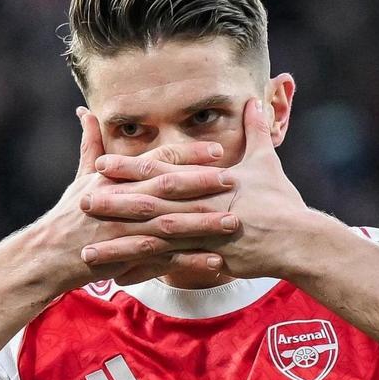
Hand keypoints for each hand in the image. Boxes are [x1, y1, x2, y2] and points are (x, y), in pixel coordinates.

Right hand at [33, 111, 238, 292]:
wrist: (48, 254)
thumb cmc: (68, 215)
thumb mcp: (80, 179)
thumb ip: (91, 146)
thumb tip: (86, 113)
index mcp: (115, 180)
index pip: (156, 161)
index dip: (187, 155)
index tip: (217, 150)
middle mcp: (122, 202)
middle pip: (167, 189)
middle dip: (202, 184)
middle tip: (234, 181)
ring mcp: (125, 232)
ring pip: (170, 225)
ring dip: (203, 225)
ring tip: (233, 223)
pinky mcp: (127, 259)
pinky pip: (164, 261)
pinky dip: (189, 263)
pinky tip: (215, 263)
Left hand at [81, 98, 308, 279]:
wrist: (299, 239)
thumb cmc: (282, 202)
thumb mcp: (267, 162)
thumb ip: (255, 132)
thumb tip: (253, 100)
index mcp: (207, 182)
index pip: (162, 172)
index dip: (130, 169)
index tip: (101, 164)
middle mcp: (199, 207)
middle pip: (148, 205)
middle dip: (113, 204)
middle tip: (79, 202)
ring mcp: (202, 236)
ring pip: (152, 240)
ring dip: (118, 245)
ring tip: (87, 249)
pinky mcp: (207, 261)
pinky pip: (168, 270)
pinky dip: (144, 274)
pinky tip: (119, 279)